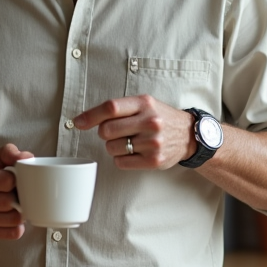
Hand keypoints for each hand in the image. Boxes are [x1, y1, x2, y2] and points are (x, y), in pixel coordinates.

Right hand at [0, 143, 34, 238]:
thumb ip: (8, 152)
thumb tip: (27, 157)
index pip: (8, 181)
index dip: (17, 179)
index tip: (15, 179)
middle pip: (11, 202)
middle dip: (19, 196)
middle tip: (17, 192)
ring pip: (14, 219)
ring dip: (20, 211)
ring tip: (15, 203)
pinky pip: (12, 233)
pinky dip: (18, 225)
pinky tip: (11, 215)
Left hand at [74, 95, 196, 168]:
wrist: (188, 134)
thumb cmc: (160, 117)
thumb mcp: (145, 104)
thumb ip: (119, 109)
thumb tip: (83, 120)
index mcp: (145, 104)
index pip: (111, 108)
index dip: (90, 116)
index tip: (77, 122)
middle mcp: (150, 122)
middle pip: (106, 130)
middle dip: (104, 133)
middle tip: (116, 132)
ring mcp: (153, 142)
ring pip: (112, 148)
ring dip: (114, 146)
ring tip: (129, 142)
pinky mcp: (154, 160)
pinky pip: (121, 162)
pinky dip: (122, 159)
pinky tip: (134, 152)